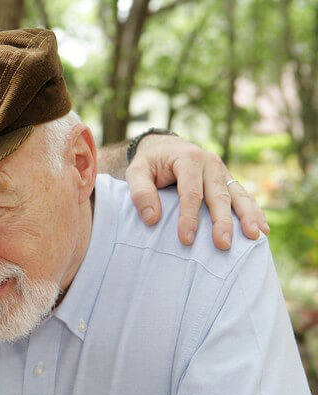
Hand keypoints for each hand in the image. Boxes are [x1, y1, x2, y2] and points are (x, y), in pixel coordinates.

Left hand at [126, 134, 268, 249]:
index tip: (186, 239)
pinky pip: (243, 196)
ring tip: (254, 236)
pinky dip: (254, 212)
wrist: (164, 147)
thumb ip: (140, 192)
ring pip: (237, 195)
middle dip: (222, 222)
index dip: (189, 217)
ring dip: (247, 217)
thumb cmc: (149, 163)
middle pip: (218, 196)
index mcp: (188, 159)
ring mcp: (222, 172)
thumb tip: (152, 219)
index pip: (190, 193)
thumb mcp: (136, 172)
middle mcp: (210, 164)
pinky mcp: (227, 180)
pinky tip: (262, 229)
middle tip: (223, 244)